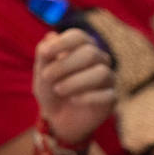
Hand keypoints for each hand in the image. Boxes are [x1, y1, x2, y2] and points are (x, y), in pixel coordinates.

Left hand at [31, 30, 115, 144]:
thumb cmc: (50, 89)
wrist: (57, 117)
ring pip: (102, 73)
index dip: (62, 43)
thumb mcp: (42, 72)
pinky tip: (73, 100)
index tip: (44, 54)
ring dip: (75, 82)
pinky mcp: (111, 98)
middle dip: (65, 65)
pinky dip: (87, 97)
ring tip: (58, 89)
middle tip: (46, 76)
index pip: (79, 37)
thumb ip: (45, 55)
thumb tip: (51, 37)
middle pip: (90, 53)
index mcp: (82, 47)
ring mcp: (108, 79)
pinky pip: (107, 95)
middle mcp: (99, 59)